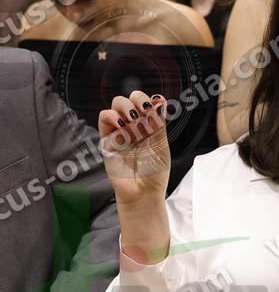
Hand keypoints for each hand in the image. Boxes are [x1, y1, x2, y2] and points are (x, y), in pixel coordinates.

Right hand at [98, 91, 169, 205]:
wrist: (143, 192)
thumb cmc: (154, 173)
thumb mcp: (161, 145)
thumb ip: (159, 122)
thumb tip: (160, 100)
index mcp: (150, 126)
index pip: (146, 102)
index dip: (150, 100)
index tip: (155, 109)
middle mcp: (134, 126)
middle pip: (131, 99)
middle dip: (138, 100)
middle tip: (144, 114)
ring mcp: (120, 131)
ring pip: (117, 104)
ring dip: (126, 107)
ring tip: (133, 122)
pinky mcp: (107, 139)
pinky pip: (104, 118)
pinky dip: (111, 116)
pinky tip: (122, 127)